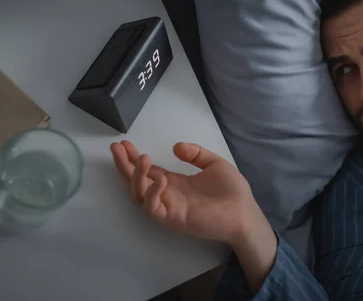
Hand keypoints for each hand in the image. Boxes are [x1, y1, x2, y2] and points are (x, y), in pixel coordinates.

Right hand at [110, 140, 260, 245]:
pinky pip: (152, 208)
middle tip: (117, 148)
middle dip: (124, 165)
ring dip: (136, 176)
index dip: (134, 158)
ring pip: (138, 195)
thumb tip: (176, 146)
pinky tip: (159, 178)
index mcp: (175, 182)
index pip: (147, 171)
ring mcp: (168, 207)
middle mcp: (167, 194)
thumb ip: (195, 154)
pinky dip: (151, 193)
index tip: (124, 143)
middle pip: (136, 181)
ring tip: (142, 158)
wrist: (245, 212)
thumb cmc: (231, 190)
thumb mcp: (213, 163)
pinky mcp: (173, 219)